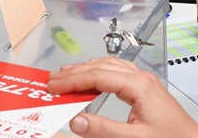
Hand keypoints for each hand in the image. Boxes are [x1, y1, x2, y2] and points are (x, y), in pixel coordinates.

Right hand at [47, 58, 197, 137]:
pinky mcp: (145, 89)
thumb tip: (76, 122)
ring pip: (109, 66)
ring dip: (85, 70)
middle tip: (52, 81)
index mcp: (138, 85)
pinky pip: (117, 72)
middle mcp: (141, 79)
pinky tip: (91, 79)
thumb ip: (104, 130)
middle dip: (74, 73)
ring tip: (66, 76)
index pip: (97, 76)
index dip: (72, 80)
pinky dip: (98, 74)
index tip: (53, 86)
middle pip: (101, 67)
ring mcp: (143, 82)